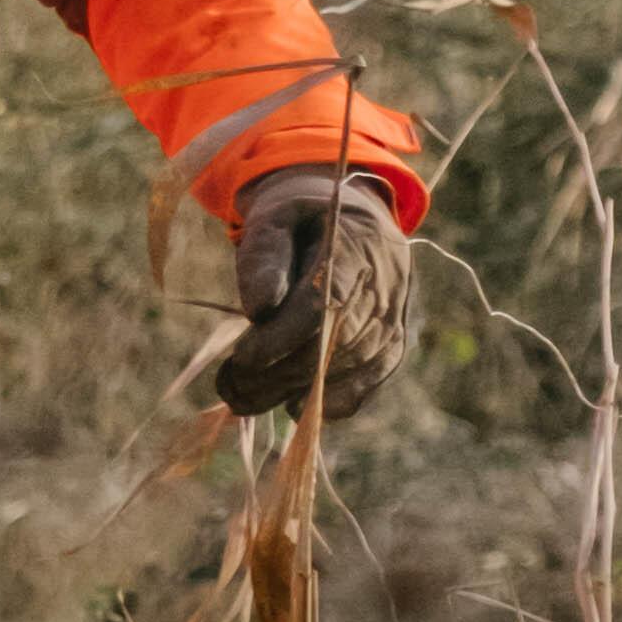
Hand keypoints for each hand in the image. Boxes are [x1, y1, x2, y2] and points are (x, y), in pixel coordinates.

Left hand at [218, 176, 414, 423]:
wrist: (354, 217)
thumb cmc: (304, 218)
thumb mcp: (276, 216)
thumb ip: (264, 255)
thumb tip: (260, 309)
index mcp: (355, 246)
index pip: (321, 304)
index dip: (281, 338)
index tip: (242, 358)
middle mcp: (384, 286)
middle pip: (331, 344)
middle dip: (277, 372)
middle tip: (228, 384)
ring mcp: (393, 318)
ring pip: (344, 369)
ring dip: (292, 390)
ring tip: (242, 396)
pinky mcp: (393, 343)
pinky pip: (367, 383)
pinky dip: (330, 402)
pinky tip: (292, 406)